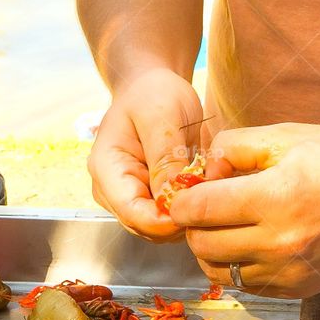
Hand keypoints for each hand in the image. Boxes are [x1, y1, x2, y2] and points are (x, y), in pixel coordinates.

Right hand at [88, 68, 203, 239]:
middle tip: (212, 193)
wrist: (150, 89)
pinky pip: (169, 220)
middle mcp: (111, 193)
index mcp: (107, 170)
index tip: (199, 206)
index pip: (132, 213)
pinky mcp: (145, 202)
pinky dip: (188, 210)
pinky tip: (202, 189)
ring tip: (208, 186)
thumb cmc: (153, 94)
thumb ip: (166, 157)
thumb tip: (173, 198)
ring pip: (160, 229)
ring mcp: (127, 200)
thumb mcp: (162, 115)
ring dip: (186, 215)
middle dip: (180, 218)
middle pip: (146, 226)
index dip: (166, 220)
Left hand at [169, 123, 319, 298]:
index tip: (183, 196)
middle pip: (202, 244)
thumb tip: (201, 173)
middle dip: (194, 226)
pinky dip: (234, 266)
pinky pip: (243, 285)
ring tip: (224, 227)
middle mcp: (279, 242)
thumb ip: (234, 147)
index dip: (181, 202)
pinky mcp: (294, 289)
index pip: (199, 209)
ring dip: (209, 250)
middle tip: (204, 210)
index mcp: (277, 198)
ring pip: (217, 270)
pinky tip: (248, 245)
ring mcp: (287, 271)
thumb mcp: (287, 138)